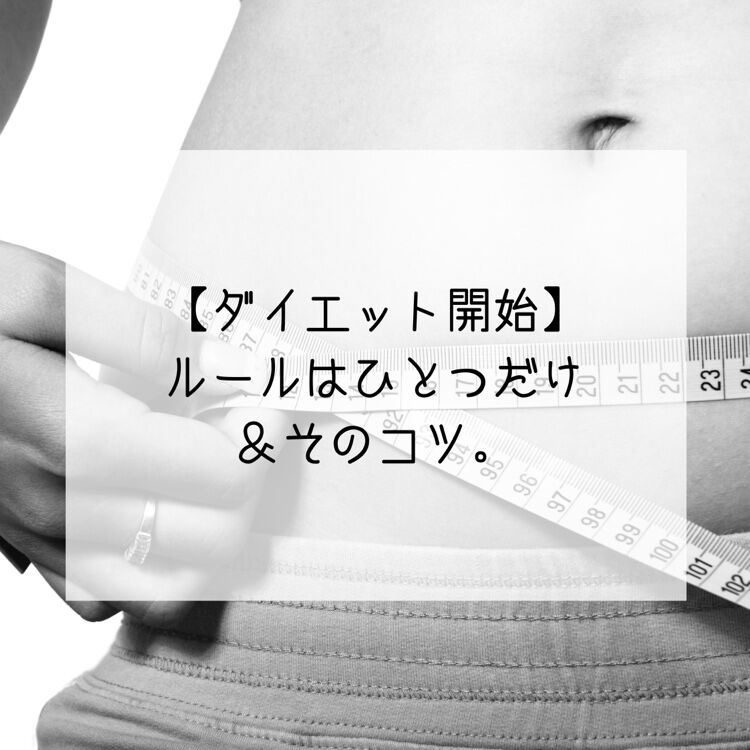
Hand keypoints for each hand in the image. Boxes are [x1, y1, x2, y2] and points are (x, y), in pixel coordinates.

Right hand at [0, 241, 287, 622]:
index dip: (258, 432)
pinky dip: (154, 568)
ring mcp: (41, 542)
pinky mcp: (27, 552)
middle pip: (212, 538)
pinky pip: (111, 599)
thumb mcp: (33, 291)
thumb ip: (140, 332)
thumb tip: (225, 366)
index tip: (258, 391)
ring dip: (214, 535)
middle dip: (247, 481)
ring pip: (171, 589)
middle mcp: (61, 507)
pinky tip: (155, 508)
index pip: (219, 471)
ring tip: (208, 471)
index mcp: (73, 438)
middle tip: (237, 425)